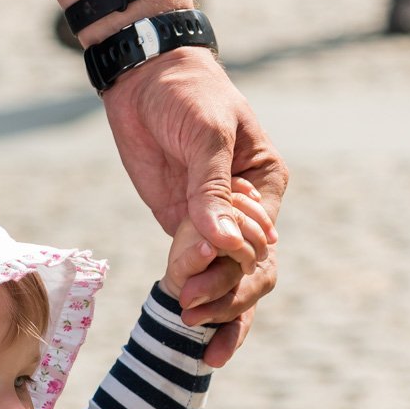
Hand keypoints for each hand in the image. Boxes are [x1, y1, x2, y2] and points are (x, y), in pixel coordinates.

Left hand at [101, 47, 288, 363]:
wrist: (144, 77)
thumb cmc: (187, 93)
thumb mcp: (206, 133)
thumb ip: (212, 188)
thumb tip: (222, 242)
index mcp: (265, 184)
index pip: (262, 240)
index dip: (237, 262)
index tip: (203, 260)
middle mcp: (245, 210)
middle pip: (248, 269)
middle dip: (226, 295)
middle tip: (191, 311)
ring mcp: (212, 222)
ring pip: (224, 278)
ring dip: (212, 306)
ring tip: (188, 328)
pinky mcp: (181, 227)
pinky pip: (195, 270)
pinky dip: (194, 298)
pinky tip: (190, 331)